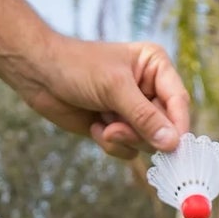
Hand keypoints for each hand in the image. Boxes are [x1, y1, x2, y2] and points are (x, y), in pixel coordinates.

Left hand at [11, 33, 190, 158]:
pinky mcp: (115, 127)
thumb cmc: (77, 68)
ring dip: (123, 139)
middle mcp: (149, 89)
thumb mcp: (114, 88)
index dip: (178, 127)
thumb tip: (172, 143)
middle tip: (115, 129)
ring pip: (146, 142)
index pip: (179, 102)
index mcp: (156, 67)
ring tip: (102, 125)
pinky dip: (110, 144)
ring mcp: (132, 111)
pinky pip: (126, 149)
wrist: (39, 74)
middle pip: (164, 127)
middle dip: (139, 133)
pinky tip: (94, 126)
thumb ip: (144, 117)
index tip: (174, 149)